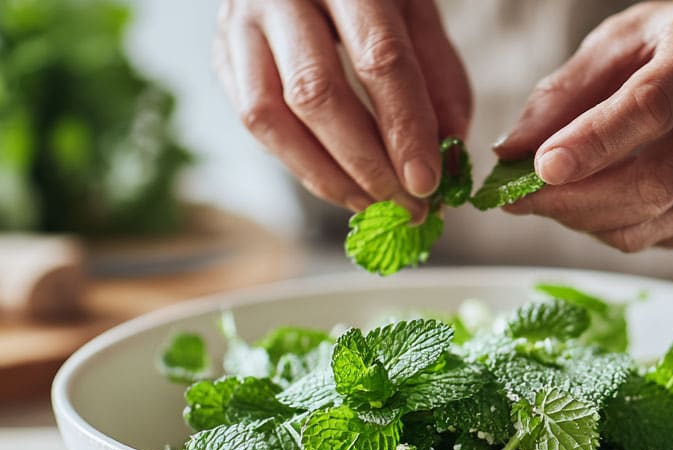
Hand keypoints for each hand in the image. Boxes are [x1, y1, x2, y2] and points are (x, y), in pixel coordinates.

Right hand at [214, 0, 471, 220]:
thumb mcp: (415, 9)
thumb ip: (438, 73)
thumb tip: (450, 151)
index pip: (379, 58)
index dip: (404, 127)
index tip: (426, 182)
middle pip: (317, 94)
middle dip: (366, 164)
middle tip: (405, 207)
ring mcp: (239, 25)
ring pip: (268, 117)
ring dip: (325, 176)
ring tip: (372, 204)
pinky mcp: (222, 55)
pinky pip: (254, 122)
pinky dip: (299, 161)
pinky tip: (339, 179)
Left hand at [494, 0, 672, 250]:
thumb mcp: (617, 42)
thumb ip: (563, 93)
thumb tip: (510, 153)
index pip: (652, 108)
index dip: (592, 144)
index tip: (539, 169)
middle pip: (658, 180)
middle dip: (578, 201)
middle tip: (523, 200)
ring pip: (660, 219)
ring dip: (590, 221)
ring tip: (554, 201)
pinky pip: (672, 237)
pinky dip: (620, 230)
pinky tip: (598, 207)